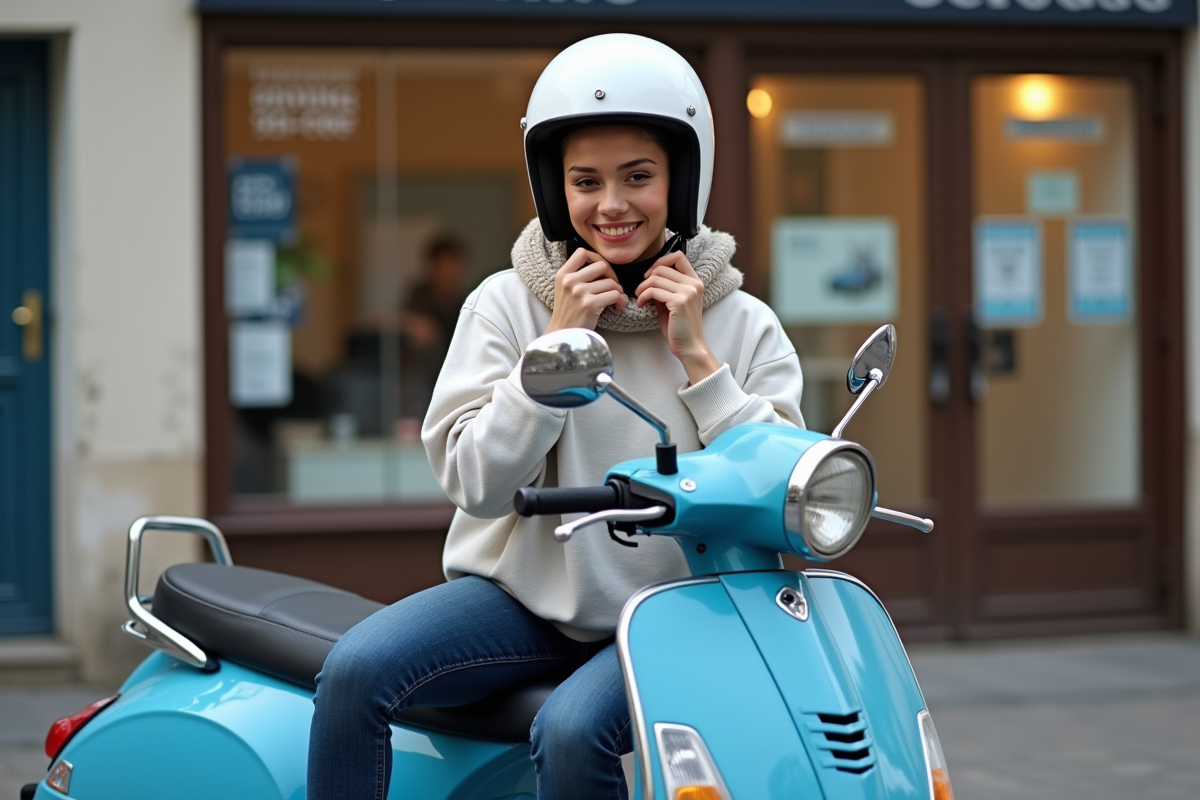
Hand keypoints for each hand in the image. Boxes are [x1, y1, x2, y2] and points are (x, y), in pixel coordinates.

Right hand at [544, 247, 628, 333]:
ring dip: (619, 292)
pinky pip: (615, 295)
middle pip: (602, 265)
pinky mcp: (590, 304)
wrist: (563, 334)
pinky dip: (621, 301)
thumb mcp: (564, 289)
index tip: (601, 270)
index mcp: (563, 274)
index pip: (582, 252)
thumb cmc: (568, 312)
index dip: (596, 258)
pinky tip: (617, 308)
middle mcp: (570, 281)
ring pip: (611, 283)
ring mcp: (579, 292)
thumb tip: (603, 266)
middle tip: (612, 287)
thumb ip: (577, 275)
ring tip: (616, 301)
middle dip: (612, 275)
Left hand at [635, 252, 719, 384]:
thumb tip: (649, 278)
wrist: (689, 346)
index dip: (660, 262)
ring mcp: (688, 292)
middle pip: (662, 267)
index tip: (650, 275)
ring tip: (640, 298)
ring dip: (642, 288)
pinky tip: (641, 304)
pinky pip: (654, 291)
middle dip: (647, 278)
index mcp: (695, 281)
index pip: (678, 256)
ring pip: (656, 278)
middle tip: (641, 291)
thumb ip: (665, 288)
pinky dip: (643, 296)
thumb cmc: (680, 327)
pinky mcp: (679, 302)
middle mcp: (694, 284)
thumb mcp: (673, 302)